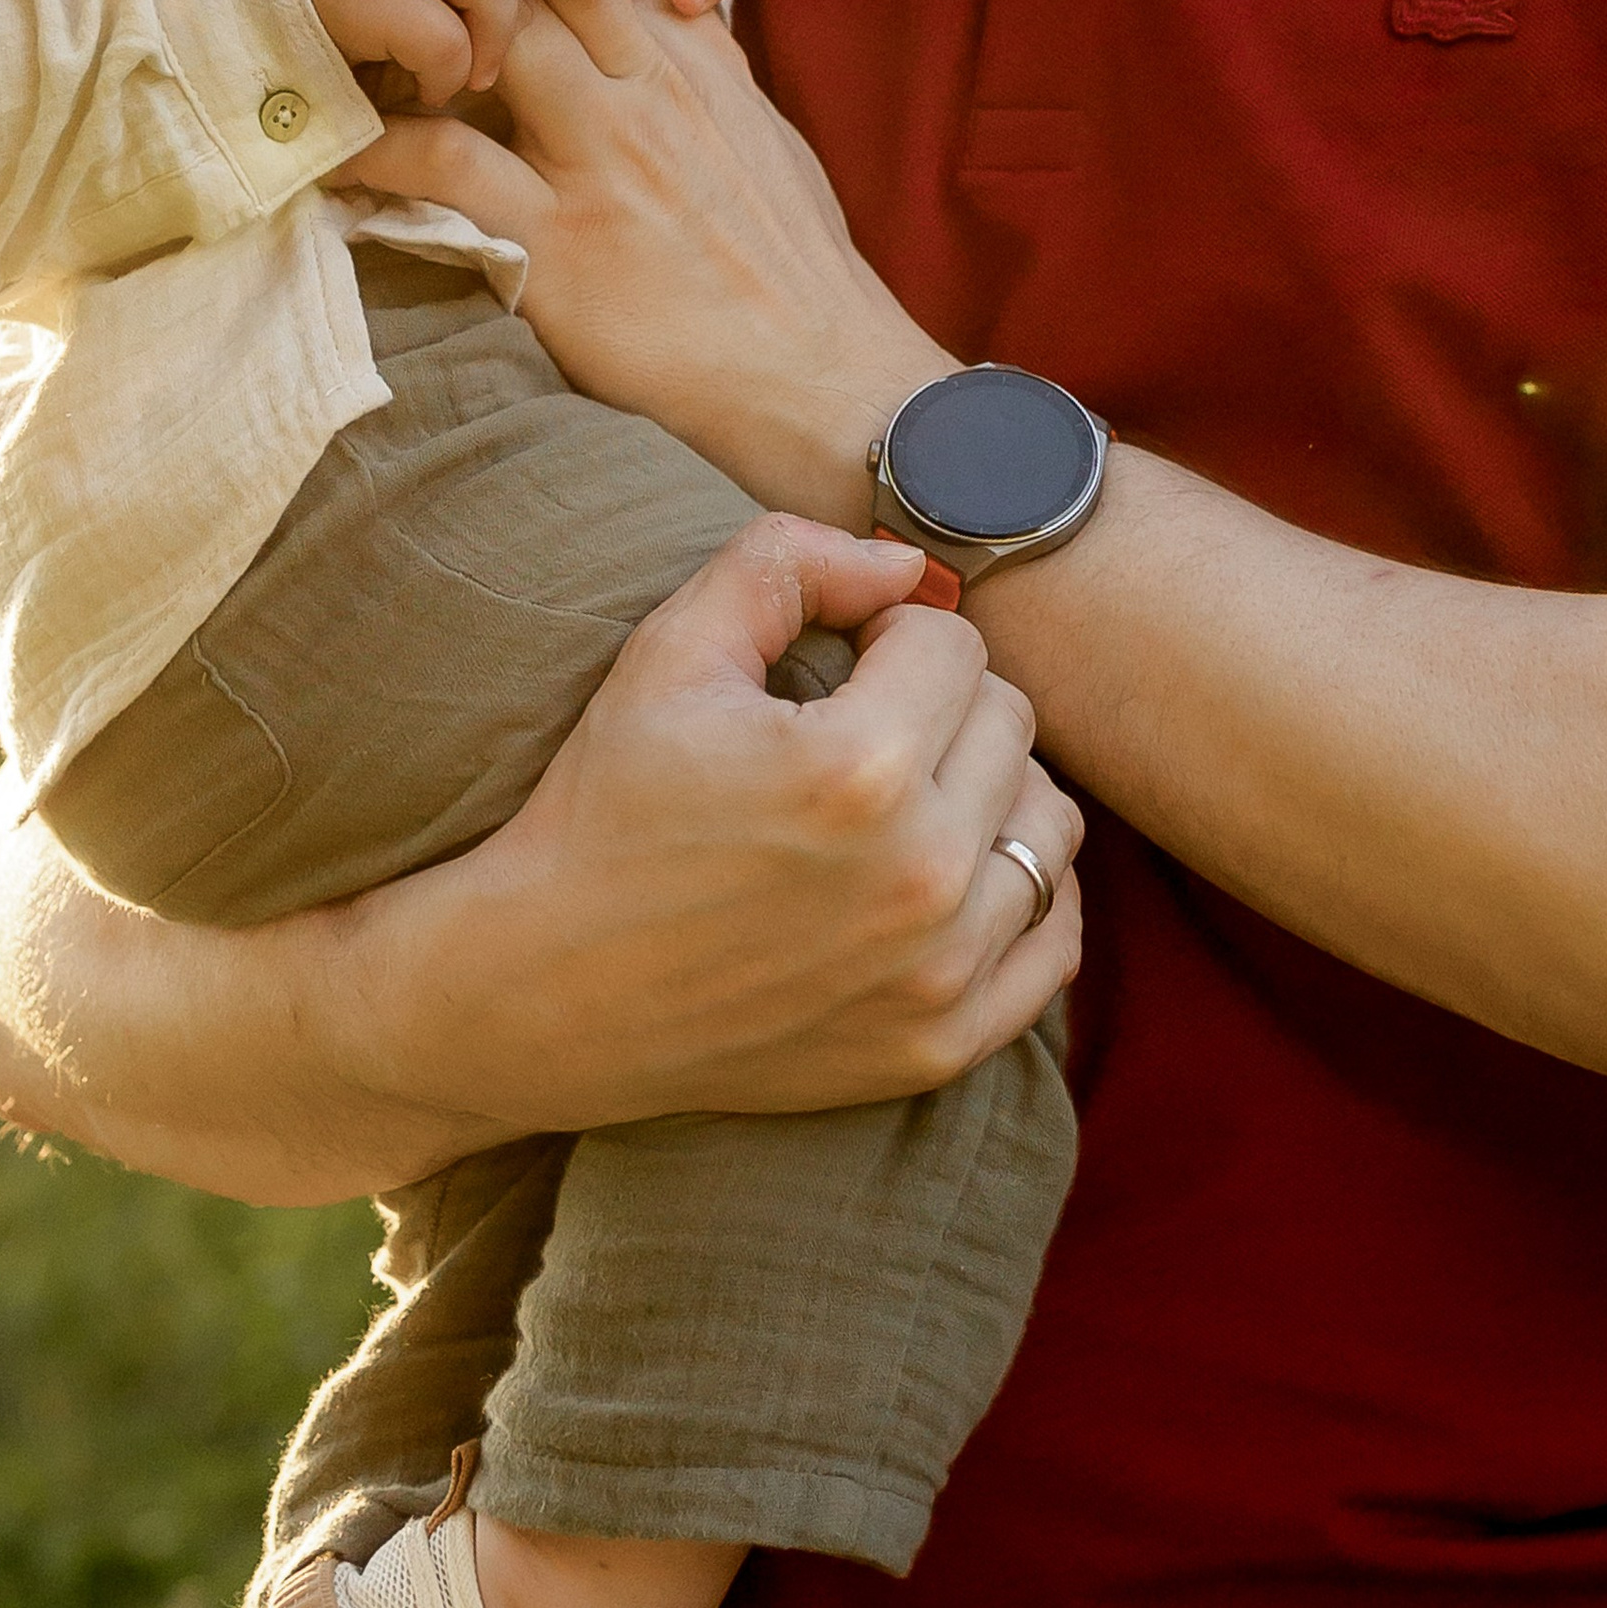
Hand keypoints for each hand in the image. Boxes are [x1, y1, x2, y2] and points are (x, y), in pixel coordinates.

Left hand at [355, 0, 954, 524]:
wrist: (820, 371)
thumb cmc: (796, 265)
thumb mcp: (765, 140)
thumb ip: (713, 74)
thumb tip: (686, 27)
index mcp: (690, 61)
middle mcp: (641, 90)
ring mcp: (597, 159)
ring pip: (486, 46)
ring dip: (407, 39)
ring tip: (337, 43)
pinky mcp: (558, 238)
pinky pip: (445, 168)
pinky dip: (380, 152)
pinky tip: (330, 153)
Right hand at [359, 514, 1078, 1140]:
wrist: (550, 987)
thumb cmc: (608, 805)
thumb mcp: (669, 649)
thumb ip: (788, 562)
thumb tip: (906, 564)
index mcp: (859, 767)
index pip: (951, 640)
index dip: (886, 633)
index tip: (836, 664)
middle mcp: (922, 876)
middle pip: (1012, 722)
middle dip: (942, 700)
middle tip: (863, 721)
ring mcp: (940, 974)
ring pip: (1047, 824)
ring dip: (990, 787)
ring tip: (909, 792)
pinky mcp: (941, 1044)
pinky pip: (1056, 942)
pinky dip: (1020, 892)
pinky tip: (949, 869)